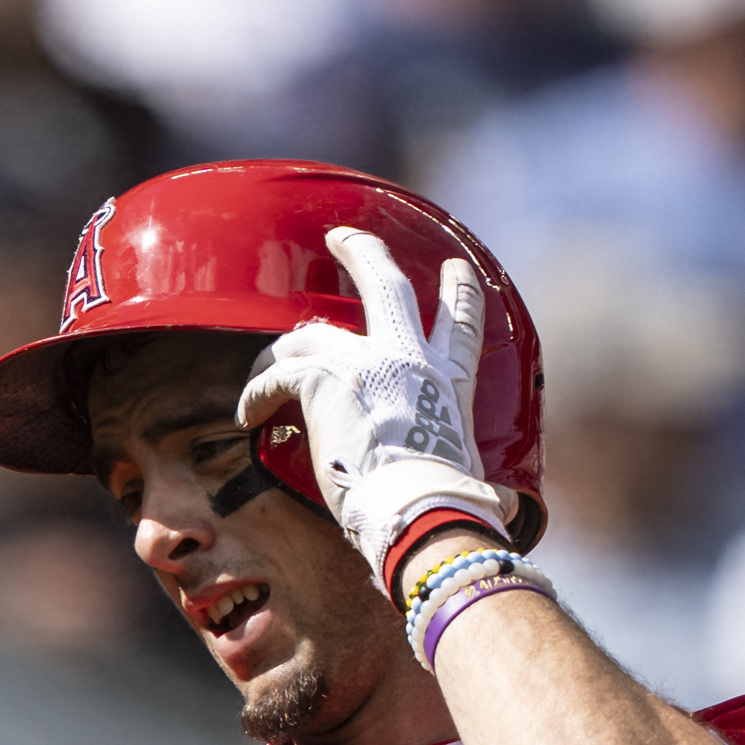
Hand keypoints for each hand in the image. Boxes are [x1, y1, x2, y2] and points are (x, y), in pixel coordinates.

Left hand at [235, 224, 514, 585]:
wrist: (418, 506)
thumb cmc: (441, 505)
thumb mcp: (463, 470)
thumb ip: (458, 464)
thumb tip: (495, 506)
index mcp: (450, 380)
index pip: (462, 325)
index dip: (461, 293)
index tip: (457, 269)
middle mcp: (412, 357)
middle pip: (384, 284)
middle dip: (360, 252)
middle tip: (342, 237)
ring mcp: (368, 360)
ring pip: (311, 332)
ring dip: (284, 351)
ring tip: (266, 368)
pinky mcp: (324, 376)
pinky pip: (275, 375)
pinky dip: (256, 394)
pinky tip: (248, 415)